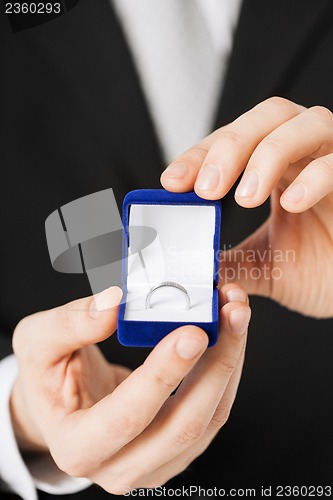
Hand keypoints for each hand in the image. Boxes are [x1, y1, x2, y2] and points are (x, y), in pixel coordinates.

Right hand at [11, 284, 249, 492]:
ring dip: (230, 363)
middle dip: (216, 364)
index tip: (192, 332)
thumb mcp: (38, 342)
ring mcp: (154, 463)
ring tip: (237, 314)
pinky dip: (227, 371)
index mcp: (78, 447)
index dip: (163, 375)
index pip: (127, 416)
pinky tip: (230, 335)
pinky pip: (214, 413)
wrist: (64, 404)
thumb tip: (114, 303)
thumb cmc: (47, 376)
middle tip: (232, 314)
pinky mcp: (177, 448)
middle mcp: (119, 467)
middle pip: (183, 424)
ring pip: (209, 420)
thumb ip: (69, 323)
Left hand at [161, 97, 332, 317]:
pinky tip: (290, 204)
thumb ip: (227, 261)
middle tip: (206, 188)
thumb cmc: (319, 270)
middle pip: (267, 118)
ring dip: (268, 156)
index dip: (200, 156)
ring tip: (245, 197)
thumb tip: (187, 266)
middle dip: (230, 148)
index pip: (233, 142)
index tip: (172, 182)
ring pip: (306, 124)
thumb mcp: (261, 266)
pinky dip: (315, 178)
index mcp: (278, 166)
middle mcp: (306, 152)